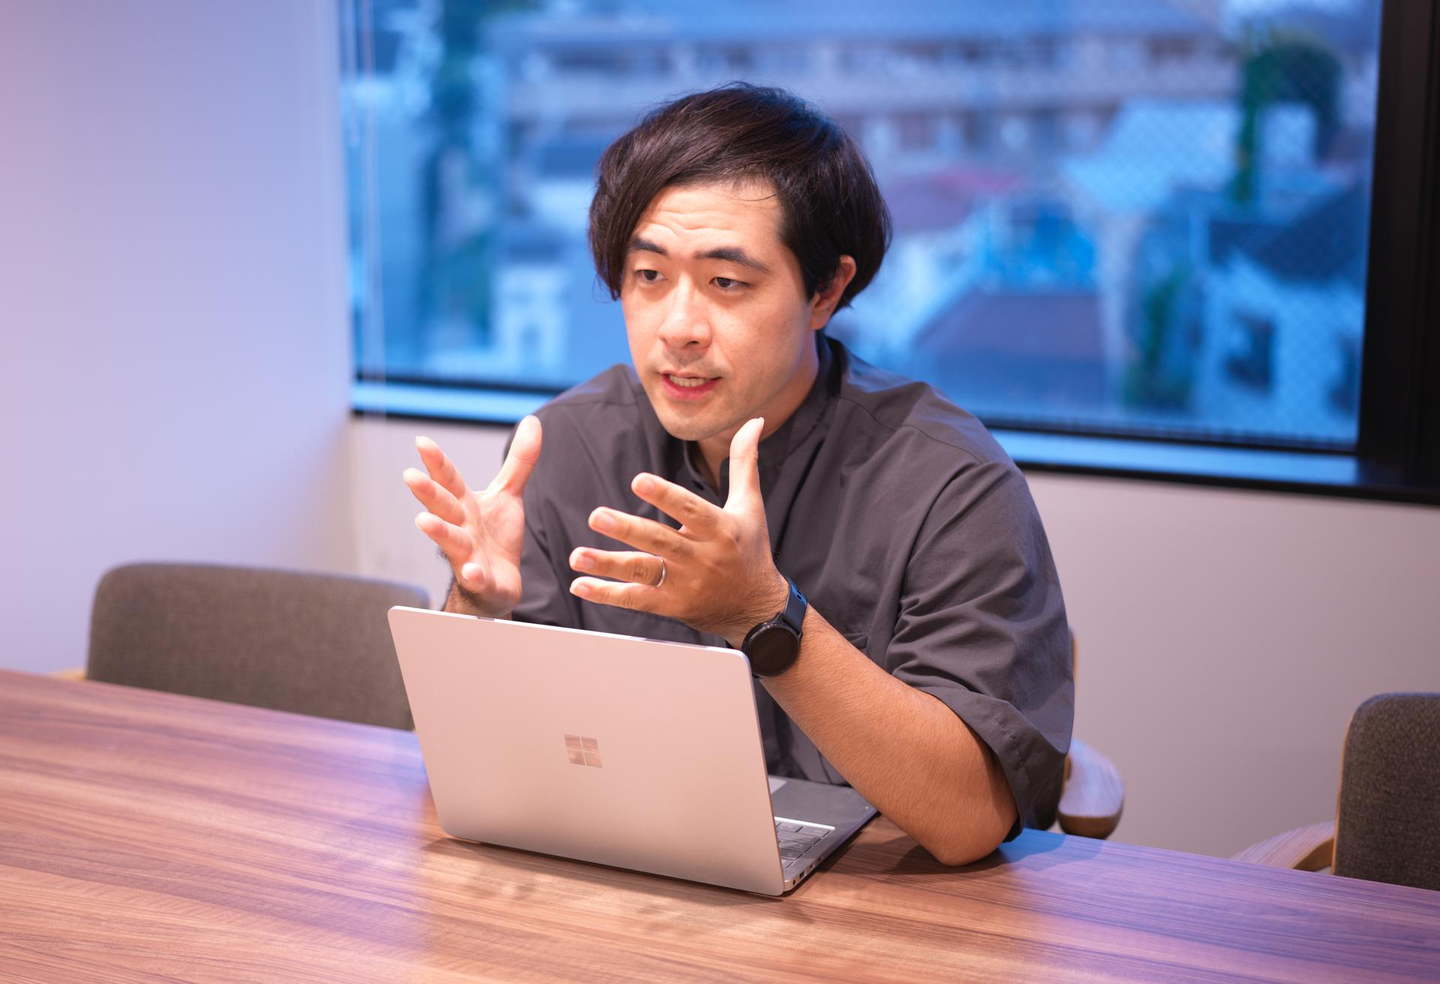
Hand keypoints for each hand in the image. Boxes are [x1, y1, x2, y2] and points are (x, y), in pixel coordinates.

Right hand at [403, 415, 541, 616]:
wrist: (498, 583)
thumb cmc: (495, 537)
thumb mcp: (508, 495)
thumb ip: (518, 461)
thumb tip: (532, 420)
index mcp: (464, 505)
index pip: (449, 480)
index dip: (437, 462)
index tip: (421, 441)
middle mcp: (460, 527)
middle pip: (443, 507)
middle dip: (427, 493)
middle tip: (410, 476)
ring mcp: (468, 555)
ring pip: (451, 542)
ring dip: (438, 531)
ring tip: (423, 521)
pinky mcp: (482, 580)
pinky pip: (477, 578)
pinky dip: (474, 575)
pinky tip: (473, 571)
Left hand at [567, 417, 787, 645]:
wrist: (756, 608)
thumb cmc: (750, 549)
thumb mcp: (750, 505)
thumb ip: (744, 462)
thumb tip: (753, 421)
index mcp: (720, 529)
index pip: (690, 509)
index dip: (664, 496)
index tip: (638, 480)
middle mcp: (702, 558)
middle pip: (660, 541)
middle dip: (626, 530)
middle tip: (596, 516)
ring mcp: (685, 585)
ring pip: (643, 572)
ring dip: (608, 565)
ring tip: (577, 556)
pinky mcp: (672, 606)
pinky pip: (637, 600)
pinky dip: (608, 594)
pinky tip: (580, 585)